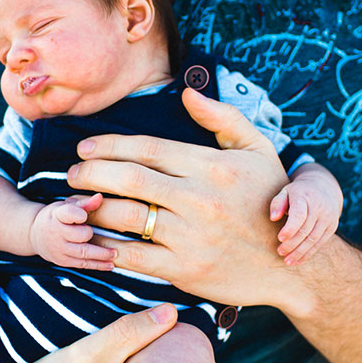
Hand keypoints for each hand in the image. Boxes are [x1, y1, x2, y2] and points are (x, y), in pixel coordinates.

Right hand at [27, 193, 116, 269]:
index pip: (68, 214)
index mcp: (56, 215)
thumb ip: (84, 203)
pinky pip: (82, 264)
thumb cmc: (55, 217)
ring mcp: (59, 249)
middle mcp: (56, 233)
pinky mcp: (63, 261)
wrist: (34, 235)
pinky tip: (110, 264)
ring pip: (83, 253)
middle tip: (98, 232)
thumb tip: (100, 197)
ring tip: (115, 253)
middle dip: (90, 234)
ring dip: (101, 254)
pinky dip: (98, 265)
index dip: (78, 215)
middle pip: (80, 235)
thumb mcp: (65, 206)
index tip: (84, 216)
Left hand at [68, 87, 293, 310]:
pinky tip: (93, 239)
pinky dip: (106, 247)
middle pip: (128, 178)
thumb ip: (223, 119)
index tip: (85, 147)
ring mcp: (191, 236)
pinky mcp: (185, 269)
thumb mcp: (258, 151)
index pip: (147, 148)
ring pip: (125, 216)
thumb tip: (188, 93)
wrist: (290, 265)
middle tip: (72, 173)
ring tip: (77, 204)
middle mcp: (200, 198)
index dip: (109, 145)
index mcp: (212, 166)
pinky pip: (133, 256)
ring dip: (92, 208)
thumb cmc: (270, 202)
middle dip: (90, 172)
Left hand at [269, 165, 342, 264]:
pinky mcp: (332, 227)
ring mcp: (328, 218)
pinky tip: (298, 260)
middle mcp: (319, 207)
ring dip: (300, 252)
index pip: (299, 215)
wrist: (324, 188)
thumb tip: (273, 218)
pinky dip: (309, 253)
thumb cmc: (298, 193)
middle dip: (292, 244)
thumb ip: (278, 203)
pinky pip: (320, 243)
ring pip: (313, 239)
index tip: (280, 238)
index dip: (290, 228)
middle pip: (305, 230)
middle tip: (280, 252)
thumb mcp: (286, 191)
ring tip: (287, 261)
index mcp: (305, 197)